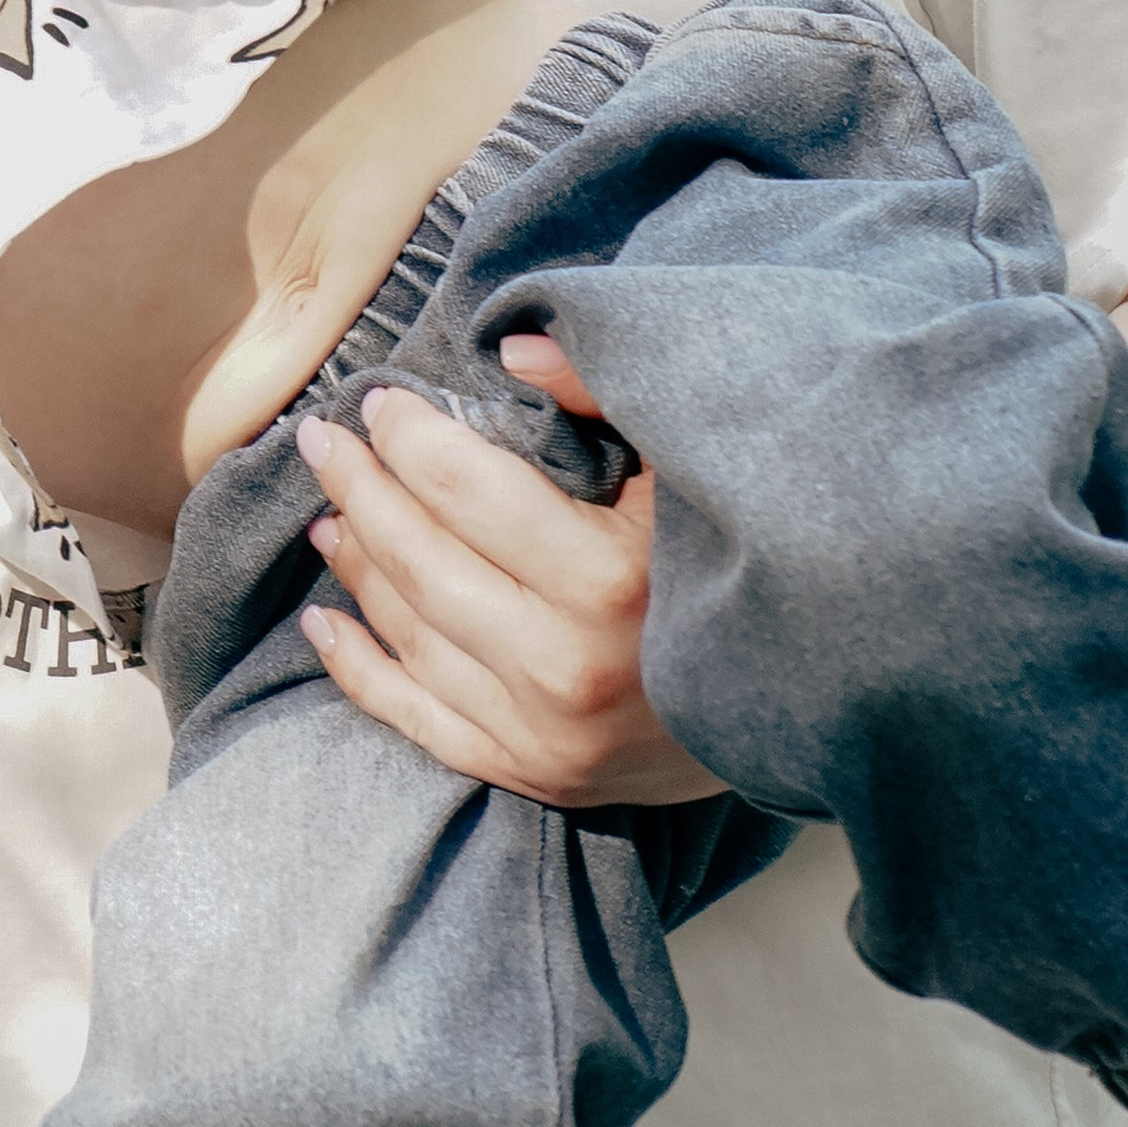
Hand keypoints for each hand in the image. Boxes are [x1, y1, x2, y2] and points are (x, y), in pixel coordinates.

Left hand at [293, 339, 720, 805]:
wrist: (805, 707)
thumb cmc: (741, 565)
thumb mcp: (692, 470)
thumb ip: (606, 399)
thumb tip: (514, 349)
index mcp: (608, 576)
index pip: (465, 487)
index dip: (408, 437)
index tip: (379, 402)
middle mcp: (566, 662)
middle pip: (421, 557)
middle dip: (359, 487)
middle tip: (322, 438)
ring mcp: (544, 731)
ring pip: (411, 632)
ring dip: (356, 565)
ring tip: (327, 514)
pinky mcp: (534, 777)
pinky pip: (419, 720)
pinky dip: (360, 670)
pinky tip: (324, 626)